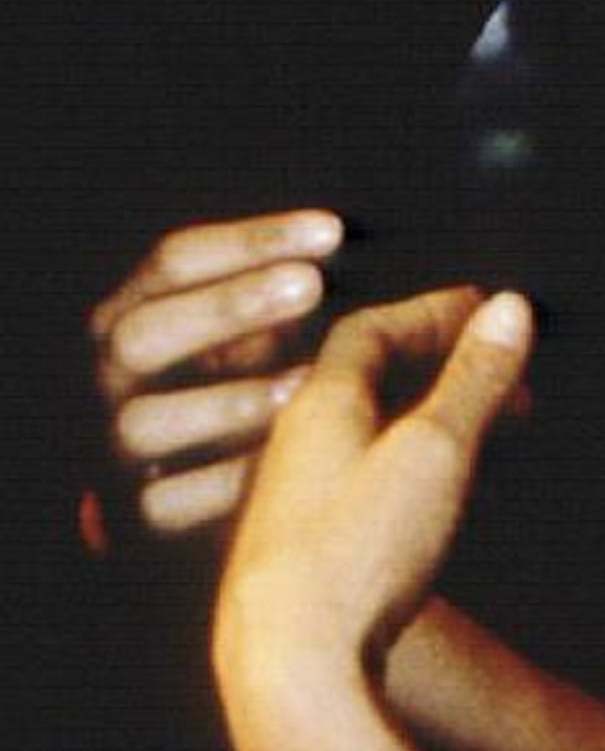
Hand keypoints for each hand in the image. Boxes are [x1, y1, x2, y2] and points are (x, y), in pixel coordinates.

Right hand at [89, 209, 345, 536]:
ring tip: (306, 381)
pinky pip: (173, 502)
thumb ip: (283, 286)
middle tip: (313, 286)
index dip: (253, 240)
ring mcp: (116, 450)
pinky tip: (288, 459)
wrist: (195, 494)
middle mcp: (111, 378)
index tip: (332, 230)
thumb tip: (348, 249)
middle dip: (229, 306)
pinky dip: (232, 479)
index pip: (175, 260)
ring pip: (145, 423)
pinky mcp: (138, 520)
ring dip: (232, 399)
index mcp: (131, 311)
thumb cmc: (243, 377)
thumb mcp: (250, 325)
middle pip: (143, 334)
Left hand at [215, 287, 532, 750]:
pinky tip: (447, 508)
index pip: (372, 329)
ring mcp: (292, 507)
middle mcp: (294, 448)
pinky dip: (414, 474)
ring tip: (497, 439)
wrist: (288, 675)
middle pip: (373, 384)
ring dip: (435, 425)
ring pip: (370, 440)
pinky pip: (362, 489)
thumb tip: (508, 309)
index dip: (433, 313)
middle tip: (509, 377)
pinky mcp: (297, 561)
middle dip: (447, 371)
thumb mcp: (437, 450)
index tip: (485, 311)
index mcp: (320, 405)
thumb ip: (475, 378)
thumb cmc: (357, 555)